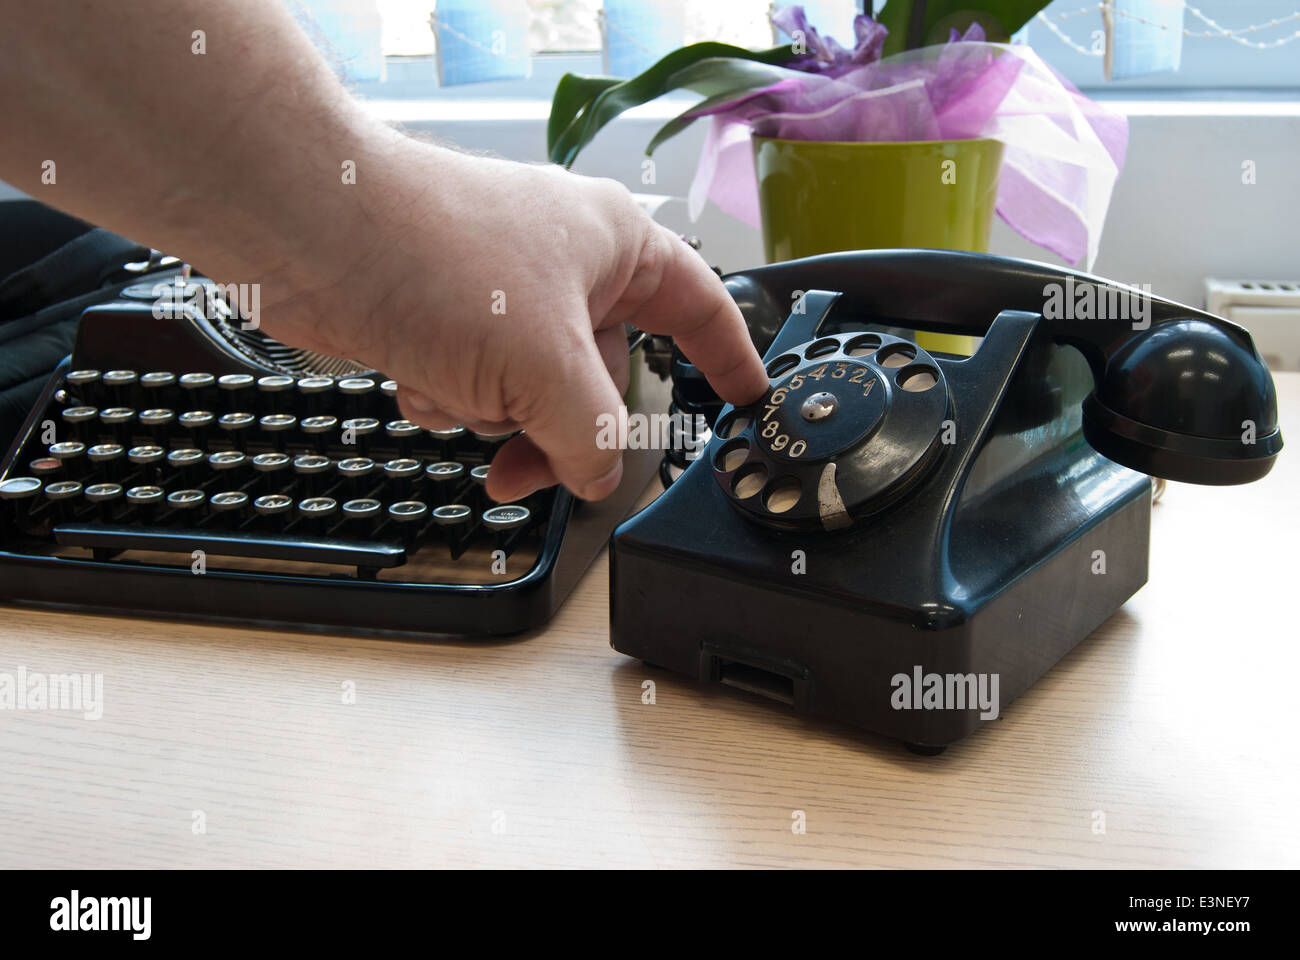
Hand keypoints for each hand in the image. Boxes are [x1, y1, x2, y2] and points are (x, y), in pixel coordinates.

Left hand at [260, 143, 768, 502]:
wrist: (309, 233)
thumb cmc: (434, 256)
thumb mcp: (547, 366)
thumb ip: (591, 436)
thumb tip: (598, 478)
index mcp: (615, 247)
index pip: (699, 307)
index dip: (728, 357)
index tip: (745, 398)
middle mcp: (564, 266)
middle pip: (602, 377)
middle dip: (563, 428)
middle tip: (545, 466)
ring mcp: (502, 293)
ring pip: (533, 394)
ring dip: (494, 416)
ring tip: (458, 394)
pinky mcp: (445, 318)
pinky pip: (475, 389)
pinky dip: (449, 399)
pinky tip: (419, 380)